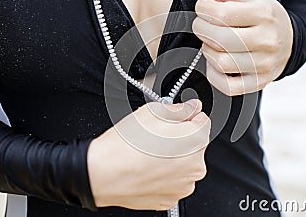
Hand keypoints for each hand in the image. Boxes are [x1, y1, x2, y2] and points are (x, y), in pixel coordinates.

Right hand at [87, 99, 209, 209]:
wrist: (102, 174)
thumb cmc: (125, 145)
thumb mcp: (153, 112)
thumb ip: (179, 109)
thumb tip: (192, 107)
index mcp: (196, 141)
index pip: (203, 121)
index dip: (188, 117)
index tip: (176, 119)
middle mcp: (196, 166)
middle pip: (195, 144)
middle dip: (181, 137)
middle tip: (157, 136)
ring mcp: (183, 186)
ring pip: (184, 164)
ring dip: (174, 157)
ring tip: (150, 152)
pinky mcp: (171, 198)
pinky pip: (173, 181)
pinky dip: (164, 174)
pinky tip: (148, 167)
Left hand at [193, 0, 292, 95]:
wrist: (290, 45)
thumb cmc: (267, 22)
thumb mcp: (253, 2)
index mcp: (265, 15)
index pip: (224, 13)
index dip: (204, 9)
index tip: (202, 8)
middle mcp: (267, 41)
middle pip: (221, 39)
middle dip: (201, 30)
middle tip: (201, 26)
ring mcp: (264, 65)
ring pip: (221, 62)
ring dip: (207, 51)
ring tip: (210, 43)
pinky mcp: (258, 83)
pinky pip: (227, 86)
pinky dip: (214, 75)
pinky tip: (215, 63)